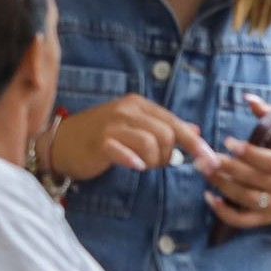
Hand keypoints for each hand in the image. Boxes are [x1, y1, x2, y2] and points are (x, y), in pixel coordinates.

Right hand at [53, 95, 199, 180]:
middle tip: (154, 163)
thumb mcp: (135, 127)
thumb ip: (165, 127)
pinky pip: (126, 152)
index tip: (211, 160)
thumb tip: (196, 130)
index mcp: (139, 105)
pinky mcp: (100, 142)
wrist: (59, 144)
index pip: (175, 122)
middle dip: (168, 155)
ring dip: (152, 161)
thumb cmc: (100, 137)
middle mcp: (127, 110)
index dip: (196, 143)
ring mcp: (112, 124)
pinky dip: (134, 161)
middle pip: (167, 134)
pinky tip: (134, 166)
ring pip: (151, 143)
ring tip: (140, 164)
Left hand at [197, 97, 270, 230]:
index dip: (249, 153)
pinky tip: (209, 197)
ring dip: (221, 184)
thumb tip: (248, 98)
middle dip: (226, 168)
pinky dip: (224, 212)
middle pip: (253, 179)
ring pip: (245, 198)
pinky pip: (243, 220)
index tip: (228, 142)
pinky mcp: (266, 218)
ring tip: (203, 169)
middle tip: (204, 157)